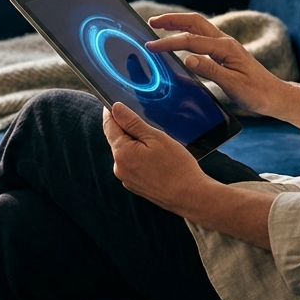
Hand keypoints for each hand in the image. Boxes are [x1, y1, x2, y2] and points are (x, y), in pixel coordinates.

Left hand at [101, 102, 211, 217]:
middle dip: (128, 130)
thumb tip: (115, 108)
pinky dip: (140, 158)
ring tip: (157, 146)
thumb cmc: (176, 166)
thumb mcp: (155, 137)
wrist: (190, 196)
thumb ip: (132, 122)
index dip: (111, 113)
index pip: (109, 126)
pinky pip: (133, 165)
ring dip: (135, 145)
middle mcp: (119, 167)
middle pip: (117, 140)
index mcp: (122, 153)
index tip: (113, 104)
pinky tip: (157, 160)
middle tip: (147, 125)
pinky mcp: (135, 186)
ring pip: (126, 153)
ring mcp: (126, 179)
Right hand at [145, 12, 288, 116]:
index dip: (168, 42)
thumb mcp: (232, 85)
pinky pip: (202, 37)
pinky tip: (180, 39)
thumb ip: (210, 71)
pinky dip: (187, 33)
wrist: (274, 95)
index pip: (191, 41)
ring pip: (198, 27)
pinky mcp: (225, 52)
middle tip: (151, 21)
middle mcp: (225, 42)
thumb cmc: (256, 93)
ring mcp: (226, 45)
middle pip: (194, 22)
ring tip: (160, 25)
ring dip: (179, 23)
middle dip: (172, 20)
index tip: (151, 46)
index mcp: (226, 48)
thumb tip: (187, 59)